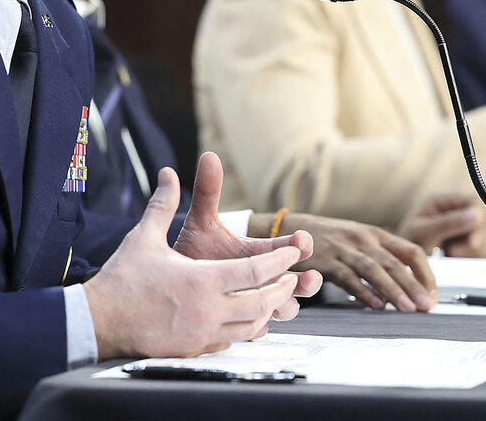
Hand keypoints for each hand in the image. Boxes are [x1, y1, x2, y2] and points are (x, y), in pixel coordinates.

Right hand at [83, 156, 311, 360]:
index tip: (293, 252)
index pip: (256, 272)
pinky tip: (246, 322)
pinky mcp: (194, 349)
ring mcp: (203, 334)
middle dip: (282, 288)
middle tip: (292, 278)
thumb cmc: (122, 279)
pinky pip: (232, 341)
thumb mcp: (144, 237)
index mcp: (202, 280)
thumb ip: (163, 204)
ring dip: (268, 311)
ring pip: (252, 327)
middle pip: (263, 302)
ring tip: (274, 299)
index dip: (280, 261)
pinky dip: (245, 330)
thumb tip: (169, 173)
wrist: (98, 322)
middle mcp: (209, 310)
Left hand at [174, 153, 322, 322]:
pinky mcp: (245, 322)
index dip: (300, 243)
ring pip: (286, 307)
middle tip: (310, 277)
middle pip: (300, 281)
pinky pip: (260, 328)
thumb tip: (209, 156)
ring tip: (287, 303)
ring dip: (290, 304)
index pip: (291, 246)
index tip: (302, 239)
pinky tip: (257, 323)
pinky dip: (261, 325)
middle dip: (308, 280)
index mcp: (262, 252)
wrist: (174, 282)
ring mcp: (259, 301)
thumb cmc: (195, 250)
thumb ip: (208, 191)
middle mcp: (267, 277)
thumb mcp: (202, 221)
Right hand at [259, 212, 436, 310]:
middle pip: (395, 262)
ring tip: (408, 309)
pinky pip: (348, 278)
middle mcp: (363, 239)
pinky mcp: (325, 261)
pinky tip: (376, 306)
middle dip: (414, 285)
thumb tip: (412, 283)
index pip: (411, 251)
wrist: (292, 230)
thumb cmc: (330, 240)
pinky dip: (364, 292)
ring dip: (393, 290)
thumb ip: (383, 256)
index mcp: (376, 234)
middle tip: (427, 306)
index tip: (432, 294)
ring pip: (374, 269)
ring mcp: (344, 249)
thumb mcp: (360, 240)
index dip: (425, 273)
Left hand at [398, 193, 485, 258]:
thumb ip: (447, 223)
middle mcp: (459, 207)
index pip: (474, 200)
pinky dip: (476, 254)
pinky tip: (458, 255)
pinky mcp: (476, 236)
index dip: (477, 218)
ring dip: (474, 248)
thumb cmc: (409, 241)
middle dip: (474, 238)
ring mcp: (469, 221)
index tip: (471, 238)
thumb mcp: (423, 232)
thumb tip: (475, 215)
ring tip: (451, 252)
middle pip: (485, 217)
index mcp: (443, 199)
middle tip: (454, 251)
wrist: (406, 259)